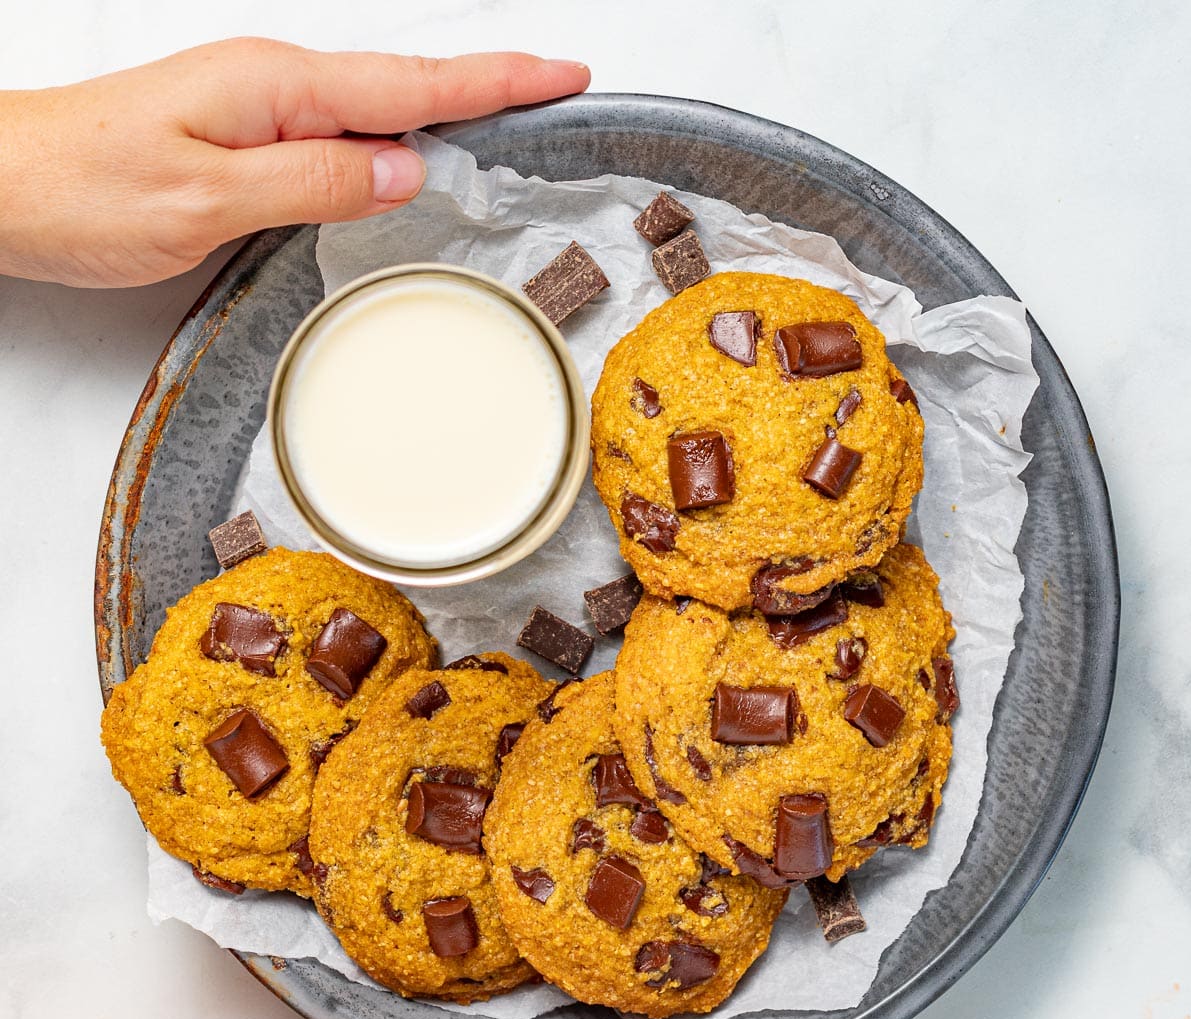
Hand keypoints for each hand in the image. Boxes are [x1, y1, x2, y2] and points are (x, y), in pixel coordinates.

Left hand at [0, 40, 588, 287]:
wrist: (1, 184)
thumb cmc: (82, 189)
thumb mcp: (206, 199)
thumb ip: (312, 181)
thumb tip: (404, 170)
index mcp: (275, 88)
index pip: (412, 81)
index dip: (495, 79)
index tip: (562, 74)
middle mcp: (275, 86)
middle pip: (408, 83)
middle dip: (491, 85)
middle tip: (559, 92)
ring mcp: (263, 108)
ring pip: (379, 108)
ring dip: (451, 109)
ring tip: (513, 119)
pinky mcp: (250, 136)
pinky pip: (345, 134)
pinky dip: (396, 138)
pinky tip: (416, 153)